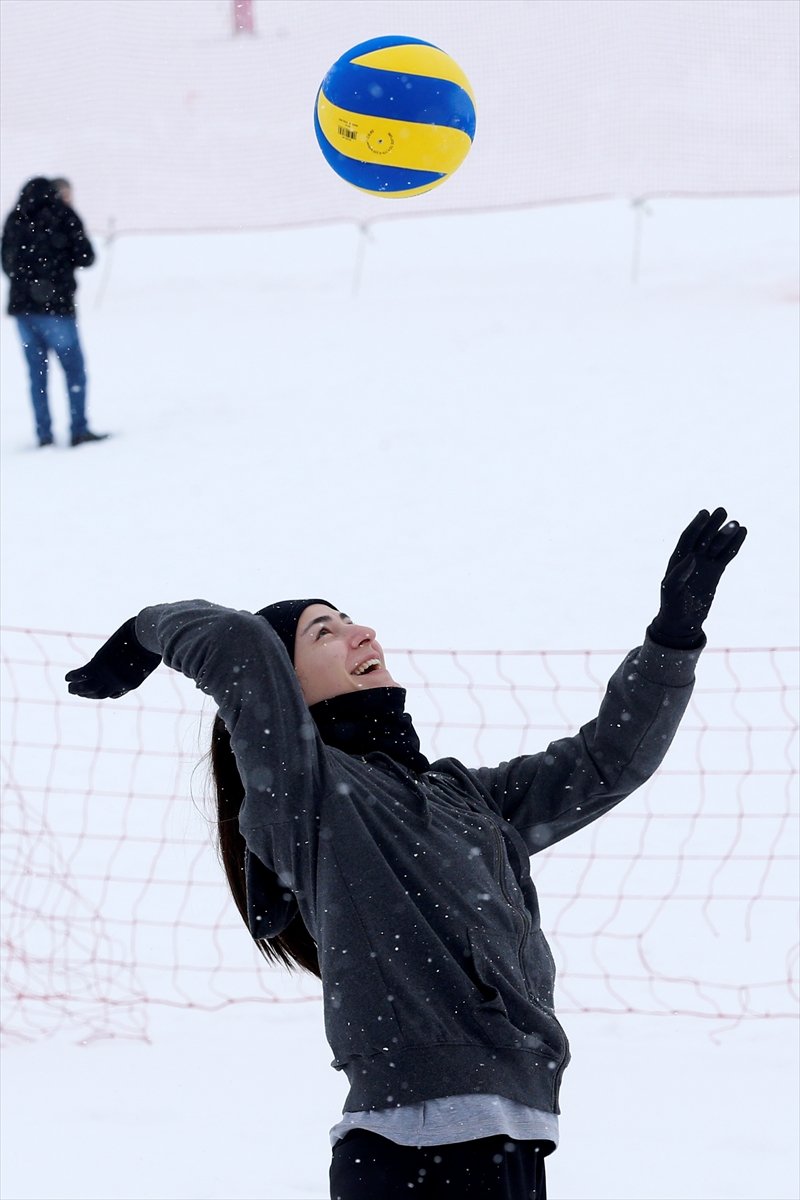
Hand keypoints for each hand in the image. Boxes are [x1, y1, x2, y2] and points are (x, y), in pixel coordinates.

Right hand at [65, 617, 160, 698]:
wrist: (146, 636)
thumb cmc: (151, 641)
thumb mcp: (148, 654)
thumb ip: (142, 660)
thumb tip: (142, 654)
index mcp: (131, 683)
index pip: (114, 693)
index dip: (104, 693)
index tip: (95, 692)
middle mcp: (118, 683)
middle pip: (98, 694)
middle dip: (86, 694)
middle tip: (76, 692)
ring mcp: (107, 675)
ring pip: (87, 688)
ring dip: (76, 689)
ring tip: (69, 688)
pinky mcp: (98, 665)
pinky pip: (81, 675)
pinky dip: (73, 677)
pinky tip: (67, 677)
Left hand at [648, 508, 746, 648]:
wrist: (682, 622)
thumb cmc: (671, 606)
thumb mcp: (671, 590)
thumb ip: (679, 573)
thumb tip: (691, 557)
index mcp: (677, 560)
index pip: (687, 538)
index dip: (696, 525)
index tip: (704, 513)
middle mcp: (691, 558)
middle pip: (703, 537)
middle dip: (712, 525)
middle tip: (722, 511)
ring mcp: (704, 564)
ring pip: (716, 545)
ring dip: (725, 534)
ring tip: (736, 523)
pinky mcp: (715, 572)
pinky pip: (726, 555)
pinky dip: (734, 545)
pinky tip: (742, 533)